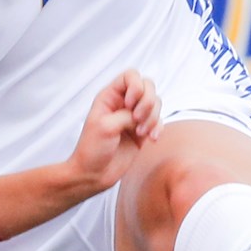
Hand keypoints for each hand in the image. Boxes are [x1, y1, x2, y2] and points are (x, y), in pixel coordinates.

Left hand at [64, 69, 159, 193]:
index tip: (129, 104)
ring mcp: (134, 117)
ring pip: (156, 103)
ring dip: (153, 117)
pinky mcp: (142, 131)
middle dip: (148, 102)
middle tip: (136, 119)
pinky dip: (158, 128)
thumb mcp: (105, 126)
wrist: (93, 174)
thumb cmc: (91, 150)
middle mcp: (123, 104)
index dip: (136, 86)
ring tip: (140, 133)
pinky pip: (159, 121)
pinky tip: (151, 139)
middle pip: (148, 86)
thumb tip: (141, 115)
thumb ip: (125, 115)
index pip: (130, 76)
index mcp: (109, 97)